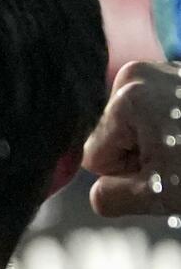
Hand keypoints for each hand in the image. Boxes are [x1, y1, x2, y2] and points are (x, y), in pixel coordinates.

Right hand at [82, 61, 180, 216]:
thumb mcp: (156, 196)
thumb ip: (109, 198)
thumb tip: (101, 191)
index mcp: (128, 98)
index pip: (95, 155)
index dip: (126, 174)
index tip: (165, 172)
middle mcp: (140, 73)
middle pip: (115, 134)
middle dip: (144, 153)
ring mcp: (165, 70)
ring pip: (139, 125)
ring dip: (163, 143)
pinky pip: (161, 112)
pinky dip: (178, 129)